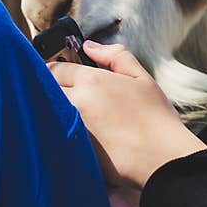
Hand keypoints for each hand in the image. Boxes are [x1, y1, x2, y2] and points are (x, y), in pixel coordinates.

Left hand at [48, 41, 206, 189]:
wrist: (161, 159)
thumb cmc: (156, 119)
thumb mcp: (142, 79)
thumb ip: (115, 57)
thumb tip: (90, 47)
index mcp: (92, 82)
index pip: (54, 68)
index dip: (58, 69)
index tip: (65, 74)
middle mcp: (76, 104)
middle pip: (44, 90)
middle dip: (52, 88)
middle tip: (71, 94)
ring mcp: (71, 129)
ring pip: (47, 112)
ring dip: (54, 109)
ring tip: (78, 115)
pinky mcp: (71, 151)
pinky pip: (54, 134)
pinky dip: (60, 130)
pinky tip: (81, 134)